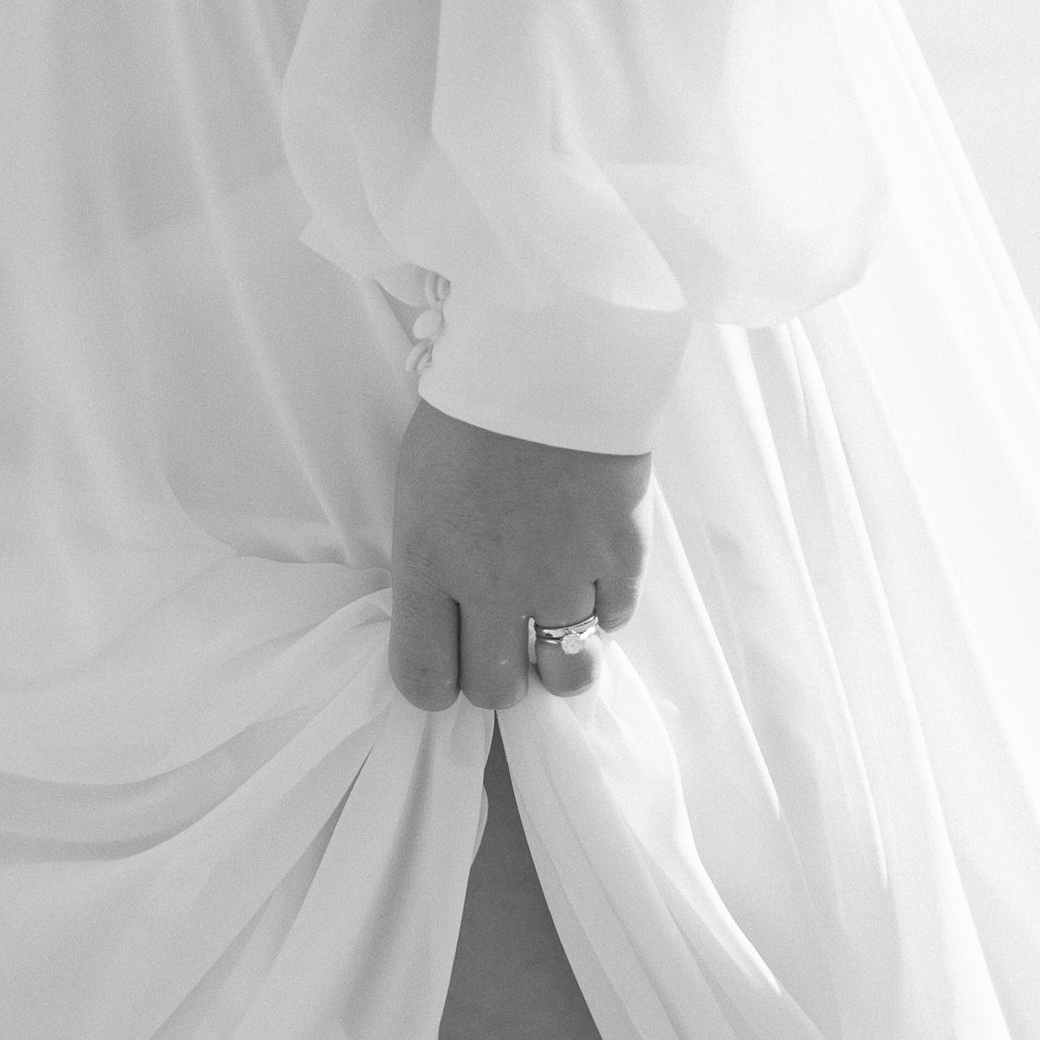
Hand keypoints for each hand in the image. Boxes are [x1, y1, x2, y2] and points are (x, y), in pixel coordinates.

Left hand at [387, 399, 652, 712]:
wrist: (556, 349)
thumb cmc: (472, 408)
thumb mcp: (418, 486)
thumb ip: (429, 559)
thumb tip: (445, 614)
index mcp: (428, 563)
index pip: (422, 677)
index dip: (434, 686)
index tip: (447, 667)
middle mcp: (492, 586)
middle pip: (494, 690)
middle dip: (498, 677)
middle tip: (504, 643)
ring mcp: (562, 576)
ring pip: (566, 672)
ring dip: (560, 658)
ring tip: (556, 627)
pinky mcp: (620, 557)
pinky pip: (615, 620)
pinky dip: (604, 608)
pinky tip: (591, 574)